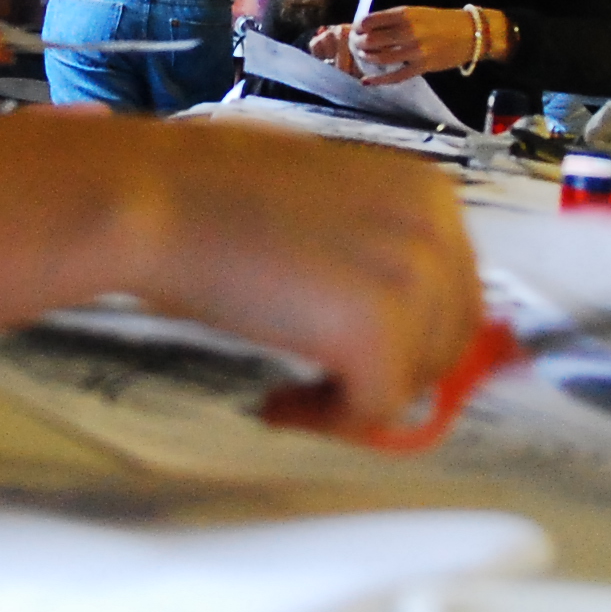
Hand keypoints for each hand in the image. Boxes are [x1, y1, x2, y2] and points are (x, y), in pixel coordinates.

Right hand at [133, 122, 482, 443]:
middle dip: (389, 372)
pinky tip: (278, 401)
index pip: (456, 293)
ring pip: (415, 380)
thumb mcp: (321, 202)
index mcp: (428, 191)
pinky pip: (375, 409)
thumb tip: (393, 310)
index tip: (346, 353)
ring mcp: (412, 278)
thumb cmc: (210, 196)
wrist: (155, 198)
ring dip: (355, 397)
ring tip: (290, 390)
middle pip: (448, 341)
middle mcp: (436, 229)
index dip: (406, 338)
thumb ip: (371, 245)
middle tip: (320, 386)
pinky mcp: (376, 330)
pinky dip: (328, 420)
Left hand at [323, 4, 480, 86]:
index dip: (358, 27)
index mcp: (405, 13)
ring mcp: (415, 50)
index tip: (354, 30)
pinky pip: (395, 76)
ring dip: (366, 58)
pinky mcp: (422, 67)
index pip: (370, 20)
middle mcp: (408, 31)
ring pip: (380, 57)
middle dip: (358, 43)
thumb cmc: (440, 21)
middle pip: (372, 39)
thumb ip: (394, 19)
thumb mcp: (416, 12)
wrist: (470, 33)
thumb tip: (367, 27)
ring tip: (362, 56)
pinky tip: (367, 81)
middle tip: (355, 45)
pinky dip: (378, 80)